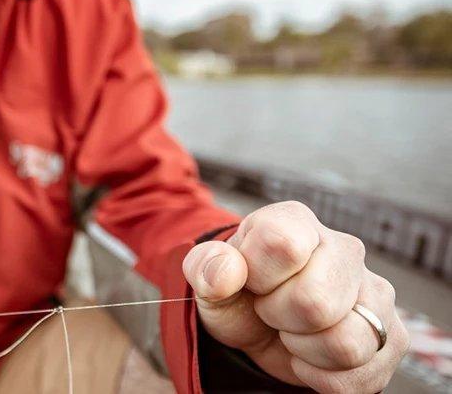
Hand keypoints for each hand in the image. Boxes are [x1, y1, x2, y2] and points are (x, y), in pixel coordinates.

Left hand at [183, 201, 409, 392]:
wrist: (260, 326)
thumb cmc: (238, 294)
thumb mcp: (208, 279)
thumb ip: (206, 266)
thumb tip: (226, 271)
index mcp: (296, 222)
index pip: (283, 246)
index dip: (258, 277)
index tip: (251, 281)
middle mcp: (345, 250)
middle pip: (316, 303)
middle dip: (279, 317)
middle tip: (270, 310)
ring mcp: (376, 294)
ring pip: (346, 344)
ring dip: (305, 350)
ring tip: (292, 331)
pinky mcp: (393, 337)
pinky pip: (361, 376)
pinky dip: (324, 377)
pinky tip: (311, 355)